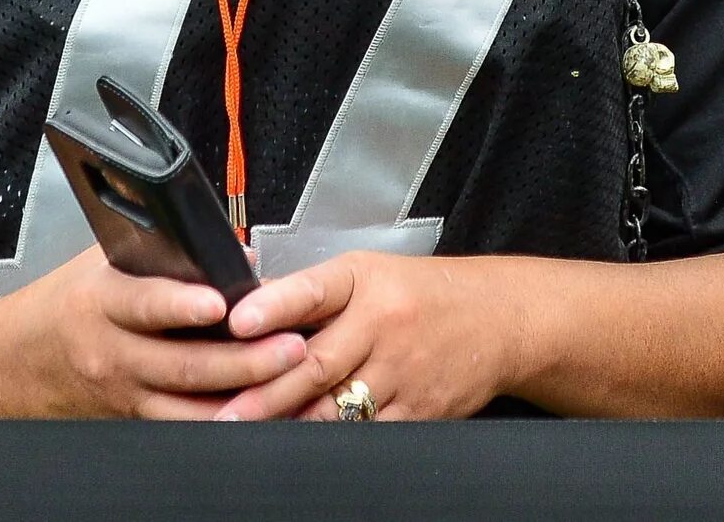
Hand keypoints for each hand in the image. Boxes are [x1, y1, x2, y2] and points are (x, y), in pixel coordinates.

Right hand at [0, 244, 307, 418]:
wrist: (11, 365)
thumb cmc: (63, 305)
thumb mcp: (100, 262)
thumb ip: (164, 256)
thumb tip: (236, 251)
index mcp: (103, 303)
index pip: (145, 304)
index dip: (182, 305)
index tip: (220, 302)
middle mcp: (113, 355)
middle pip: (184, 366)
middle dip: (244, 359)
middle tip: (291, 346)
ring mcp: (124, 395)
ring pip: (189, 408)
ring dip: (244, 397)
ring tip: (288, 380)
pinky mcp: (132, 421)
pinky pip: (183, 427)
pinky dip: (225, 421)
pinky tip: (262, 412)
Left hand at [216, 251, 511, 421]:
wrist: (498, 318)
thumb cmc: (422, 294)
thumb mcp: (368, 274)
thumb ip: (311, 294)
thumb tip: (247, 308)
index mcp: (365, 281)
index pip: (314, 290)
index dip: (275, 305)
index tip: (239, 321)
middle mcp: (383, 324)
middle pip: (317, 364)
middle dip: (266, 394)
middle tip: (224, 414)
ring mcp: (403, 372)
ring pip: (338, 409)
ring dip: (293, 426)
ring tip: (250, 439)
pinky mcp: (419, 411)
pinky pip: (368, 435)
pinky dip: (334, 444)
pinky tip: (306, 450)